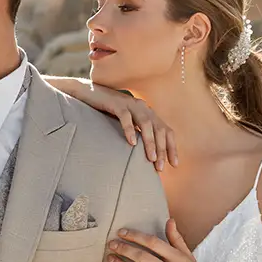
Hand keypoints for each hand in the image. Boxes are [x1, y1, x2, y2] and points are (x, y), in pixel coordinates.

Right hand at [43, 75, 177, 169]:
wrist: (87, 94)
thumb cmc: (107, 113)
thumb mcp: (127, 124)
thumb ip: (138, 135)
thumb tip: (147, 158)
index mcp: (148, 113)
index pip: (166, 131)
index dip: (171, 147)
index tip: (174, 165)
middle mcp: (143, 107)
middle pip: (159, 129)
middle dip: (162, 149)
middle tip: (160, 167)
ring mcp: (130, 104)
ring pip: (146, 123)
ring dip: (150, 142)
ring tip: (151, 158)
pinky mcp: (116, 103)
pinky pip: (126, 117)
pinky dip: (130, 129)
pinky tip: (132, 143)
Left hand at [107, 220, 216, 261]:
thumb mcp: (189, 258)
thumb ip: (177, 240)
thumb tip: (169, 220)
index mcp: (178, 259)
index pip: (153, 242)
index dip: (135, 236)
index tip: (122, 232)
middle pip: (142, 257)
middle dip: (123, 249)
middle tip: (111, 244)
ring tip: (110, 259)